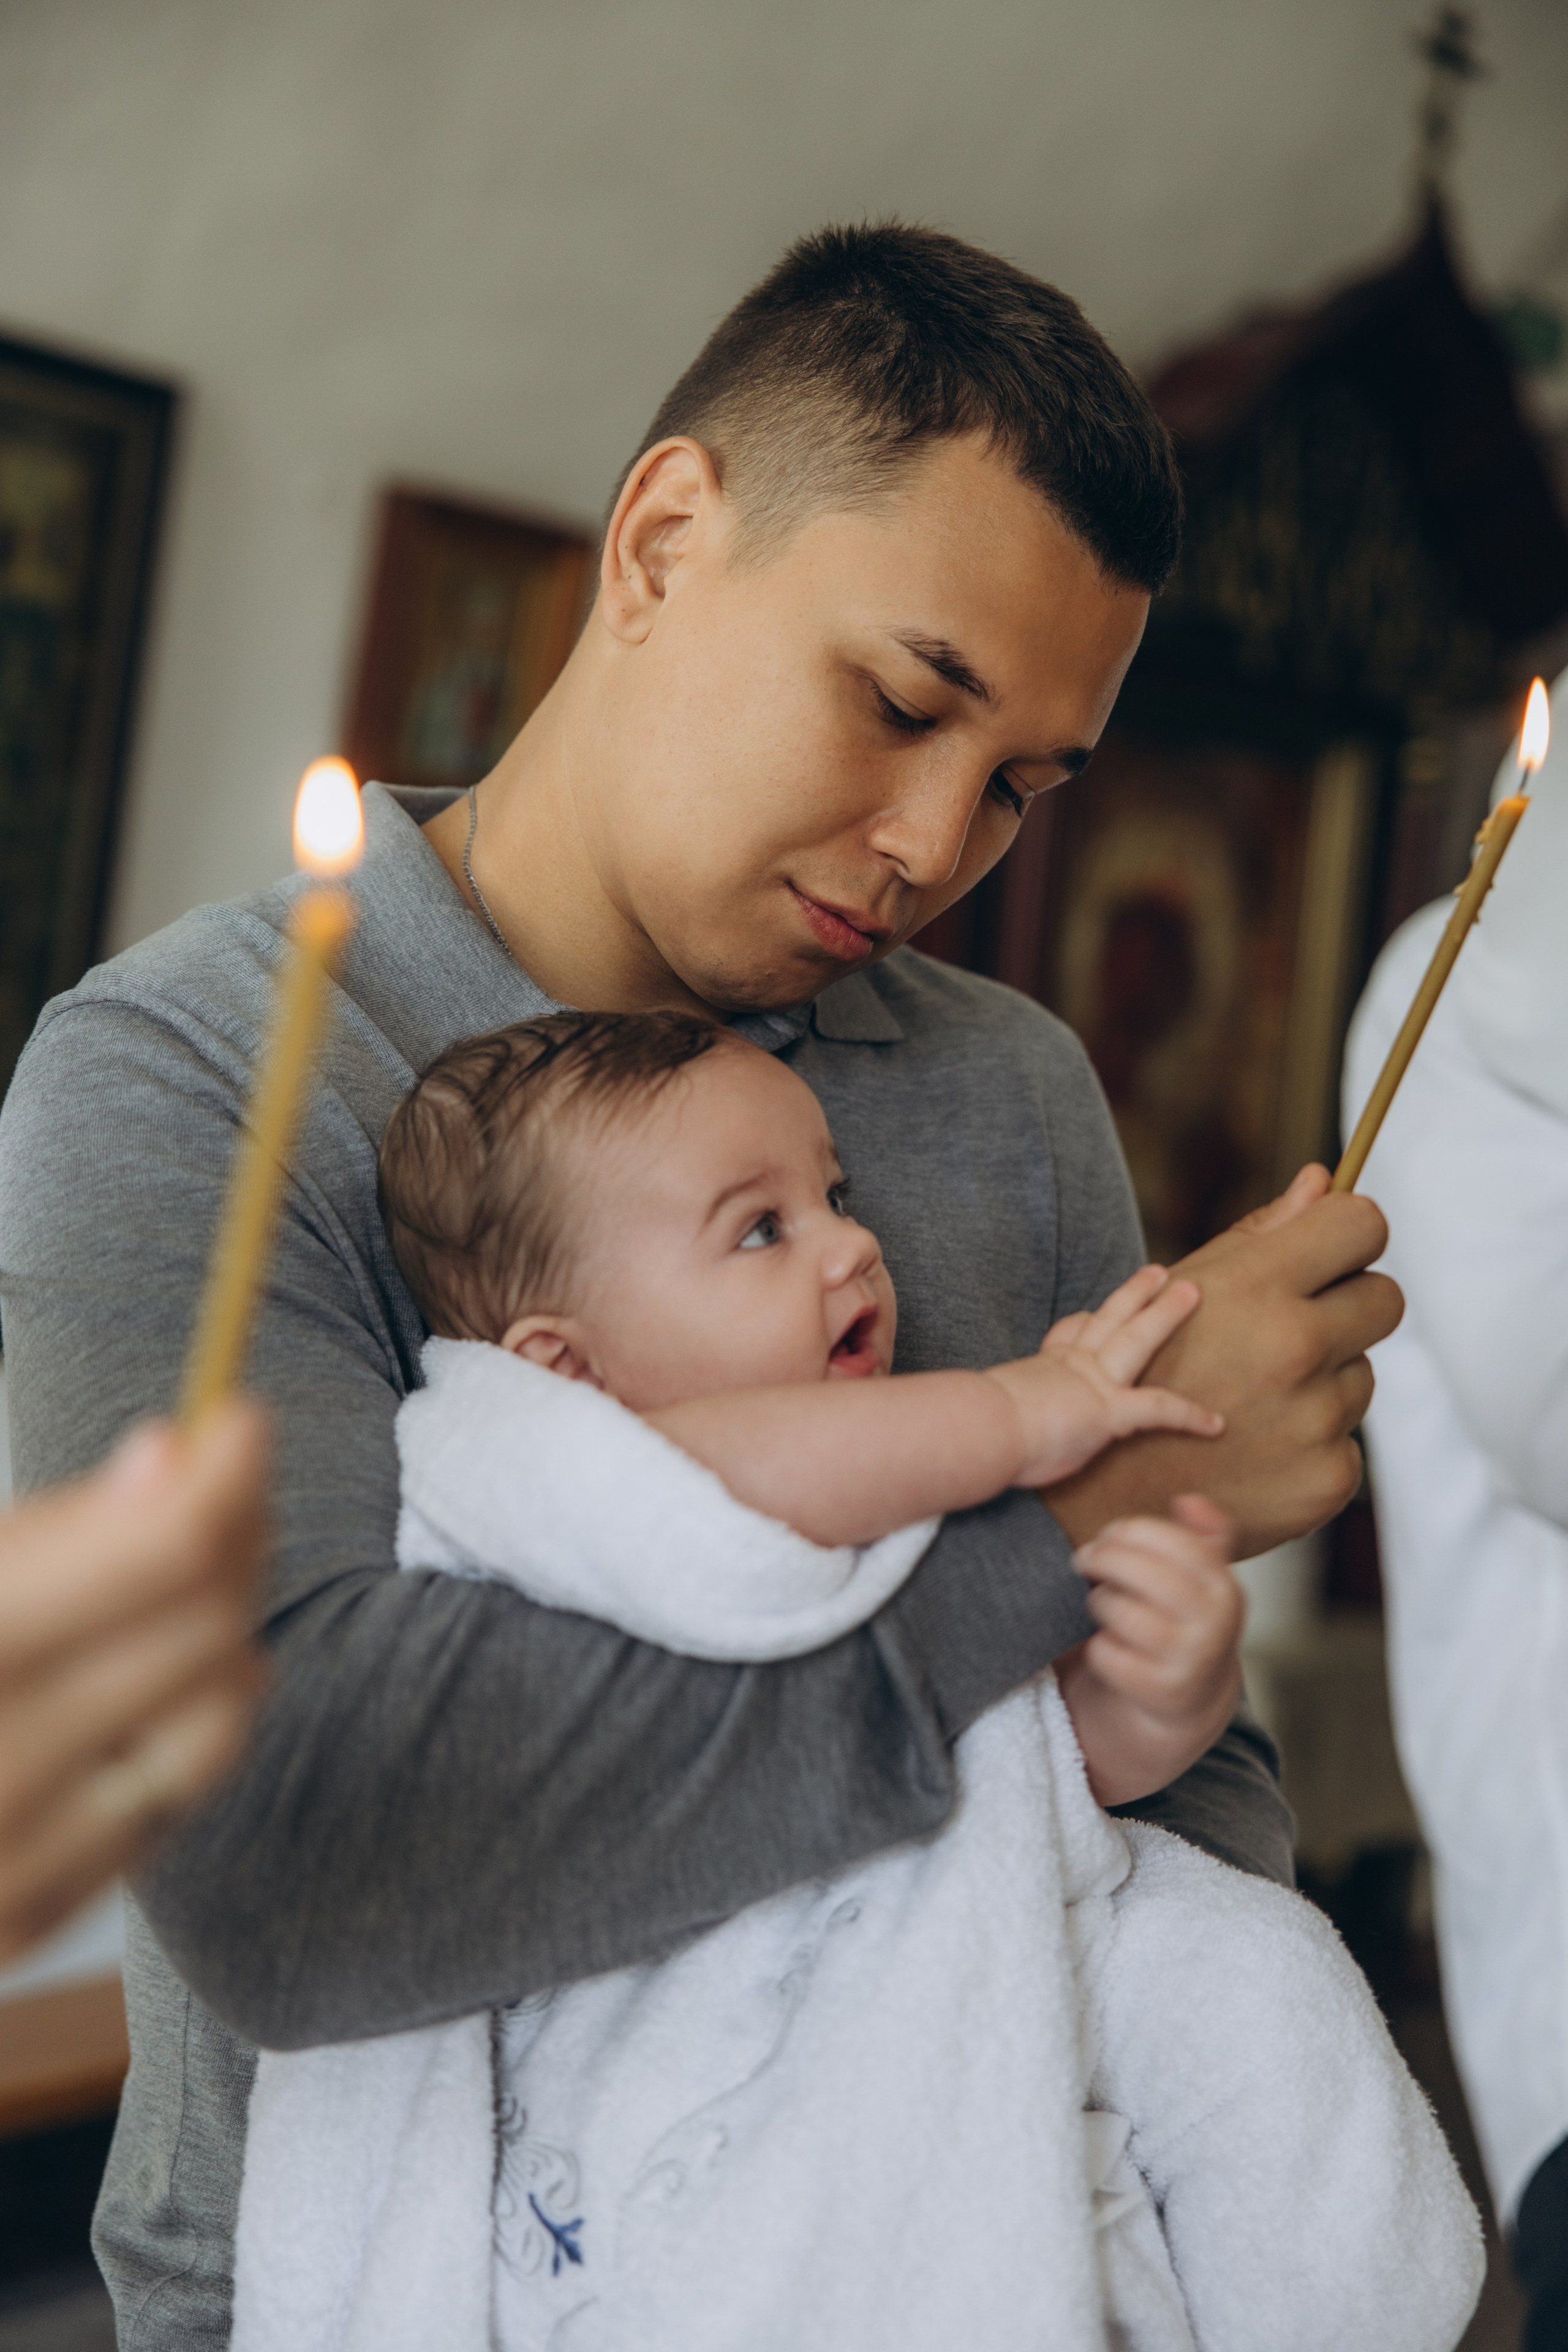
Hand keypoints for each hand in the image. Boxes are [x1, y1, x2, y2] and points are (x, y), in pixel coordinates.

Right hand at [0, 1402, 269, 1962]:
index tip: (243, 1419)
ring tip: (197, 1573)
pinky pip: (166, 1809)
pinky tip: (166, 1677)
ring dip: (228, 1631)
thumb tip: (171, 1453)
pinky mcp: (14, 1928)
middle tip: (226, 1479)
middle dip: (236, 1536)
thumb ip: (43, 1529)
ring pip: (213, 1722)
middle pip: (202, 1625)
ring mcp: (2, 1868)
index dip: (225, 1473)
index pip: (159, 1552)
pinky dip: (193, 1726)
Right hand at [988, 1265, 1223, 1487]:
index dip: (1083, 1323)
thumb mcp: (986, 1410)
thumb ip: (994, 1411)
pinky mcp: (1109, 1410)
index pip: (1067, 1337)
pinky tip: (1216, 1424)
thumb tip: (973, 1425)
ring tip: (1191, 1291)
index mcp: (1041, 1368)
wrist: (979, 1429)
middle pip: (1108, 1319)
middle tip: (1160, 1273)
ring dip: (1165, 1313)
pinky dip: (1190, 1416)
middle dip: (1136, 1294)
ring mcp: (1092, 1382)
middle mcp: (1070, 1366)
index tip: (1090, 1312)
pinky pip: (1160, 1409)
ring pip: (1137, 1338)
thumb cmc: (974, 1428)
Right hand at [1048, 1165, 1401, 1556]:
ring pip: (1360, 1374)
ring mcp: (1316, 1420)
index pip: (1363, 1226)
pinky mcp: (1327, 1479)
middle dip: (1348, 1305)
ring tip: (1251, 1399)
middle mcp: (1296, 1349)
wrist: (1102, 1495)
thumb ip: (1264, 1233)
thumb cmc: (1141, 1373)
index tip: (1333, 1248)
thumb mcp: (1185, 1288)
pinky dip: (1310, 1442)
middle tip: (1292, 1329)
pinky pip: (1346, 1440)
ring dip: (1322, 1380)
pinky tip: (1256, 1448)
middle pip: (1384, 1299)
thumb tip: (1323, 1180)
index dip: (1349, 1233)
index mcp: (1257, 1288)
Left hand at [1057, 1494, 1242, 1805]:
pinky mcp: (1159, 1691)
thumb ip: (1201, 1534)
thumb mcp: (1202, 1575)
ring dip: (1100, 1603)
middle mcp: (1216, 1623)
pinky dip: (1098, 1646)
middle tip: (1086, 1559)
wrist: (1190, 1695)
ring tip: (1103, 1602)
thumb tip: (1189, 1501)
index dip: (1130, 1531)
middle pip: (1140, 1572)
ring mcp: (1190, 1660)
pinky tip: (1107, 1642)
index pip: (1173, 1540)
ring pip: (1118, 1611)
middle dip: (1103, 1559)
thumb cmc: (1183, 1618)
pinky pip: (1105, 1653)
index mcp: (1225, 1585)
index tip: (1109, 1533)